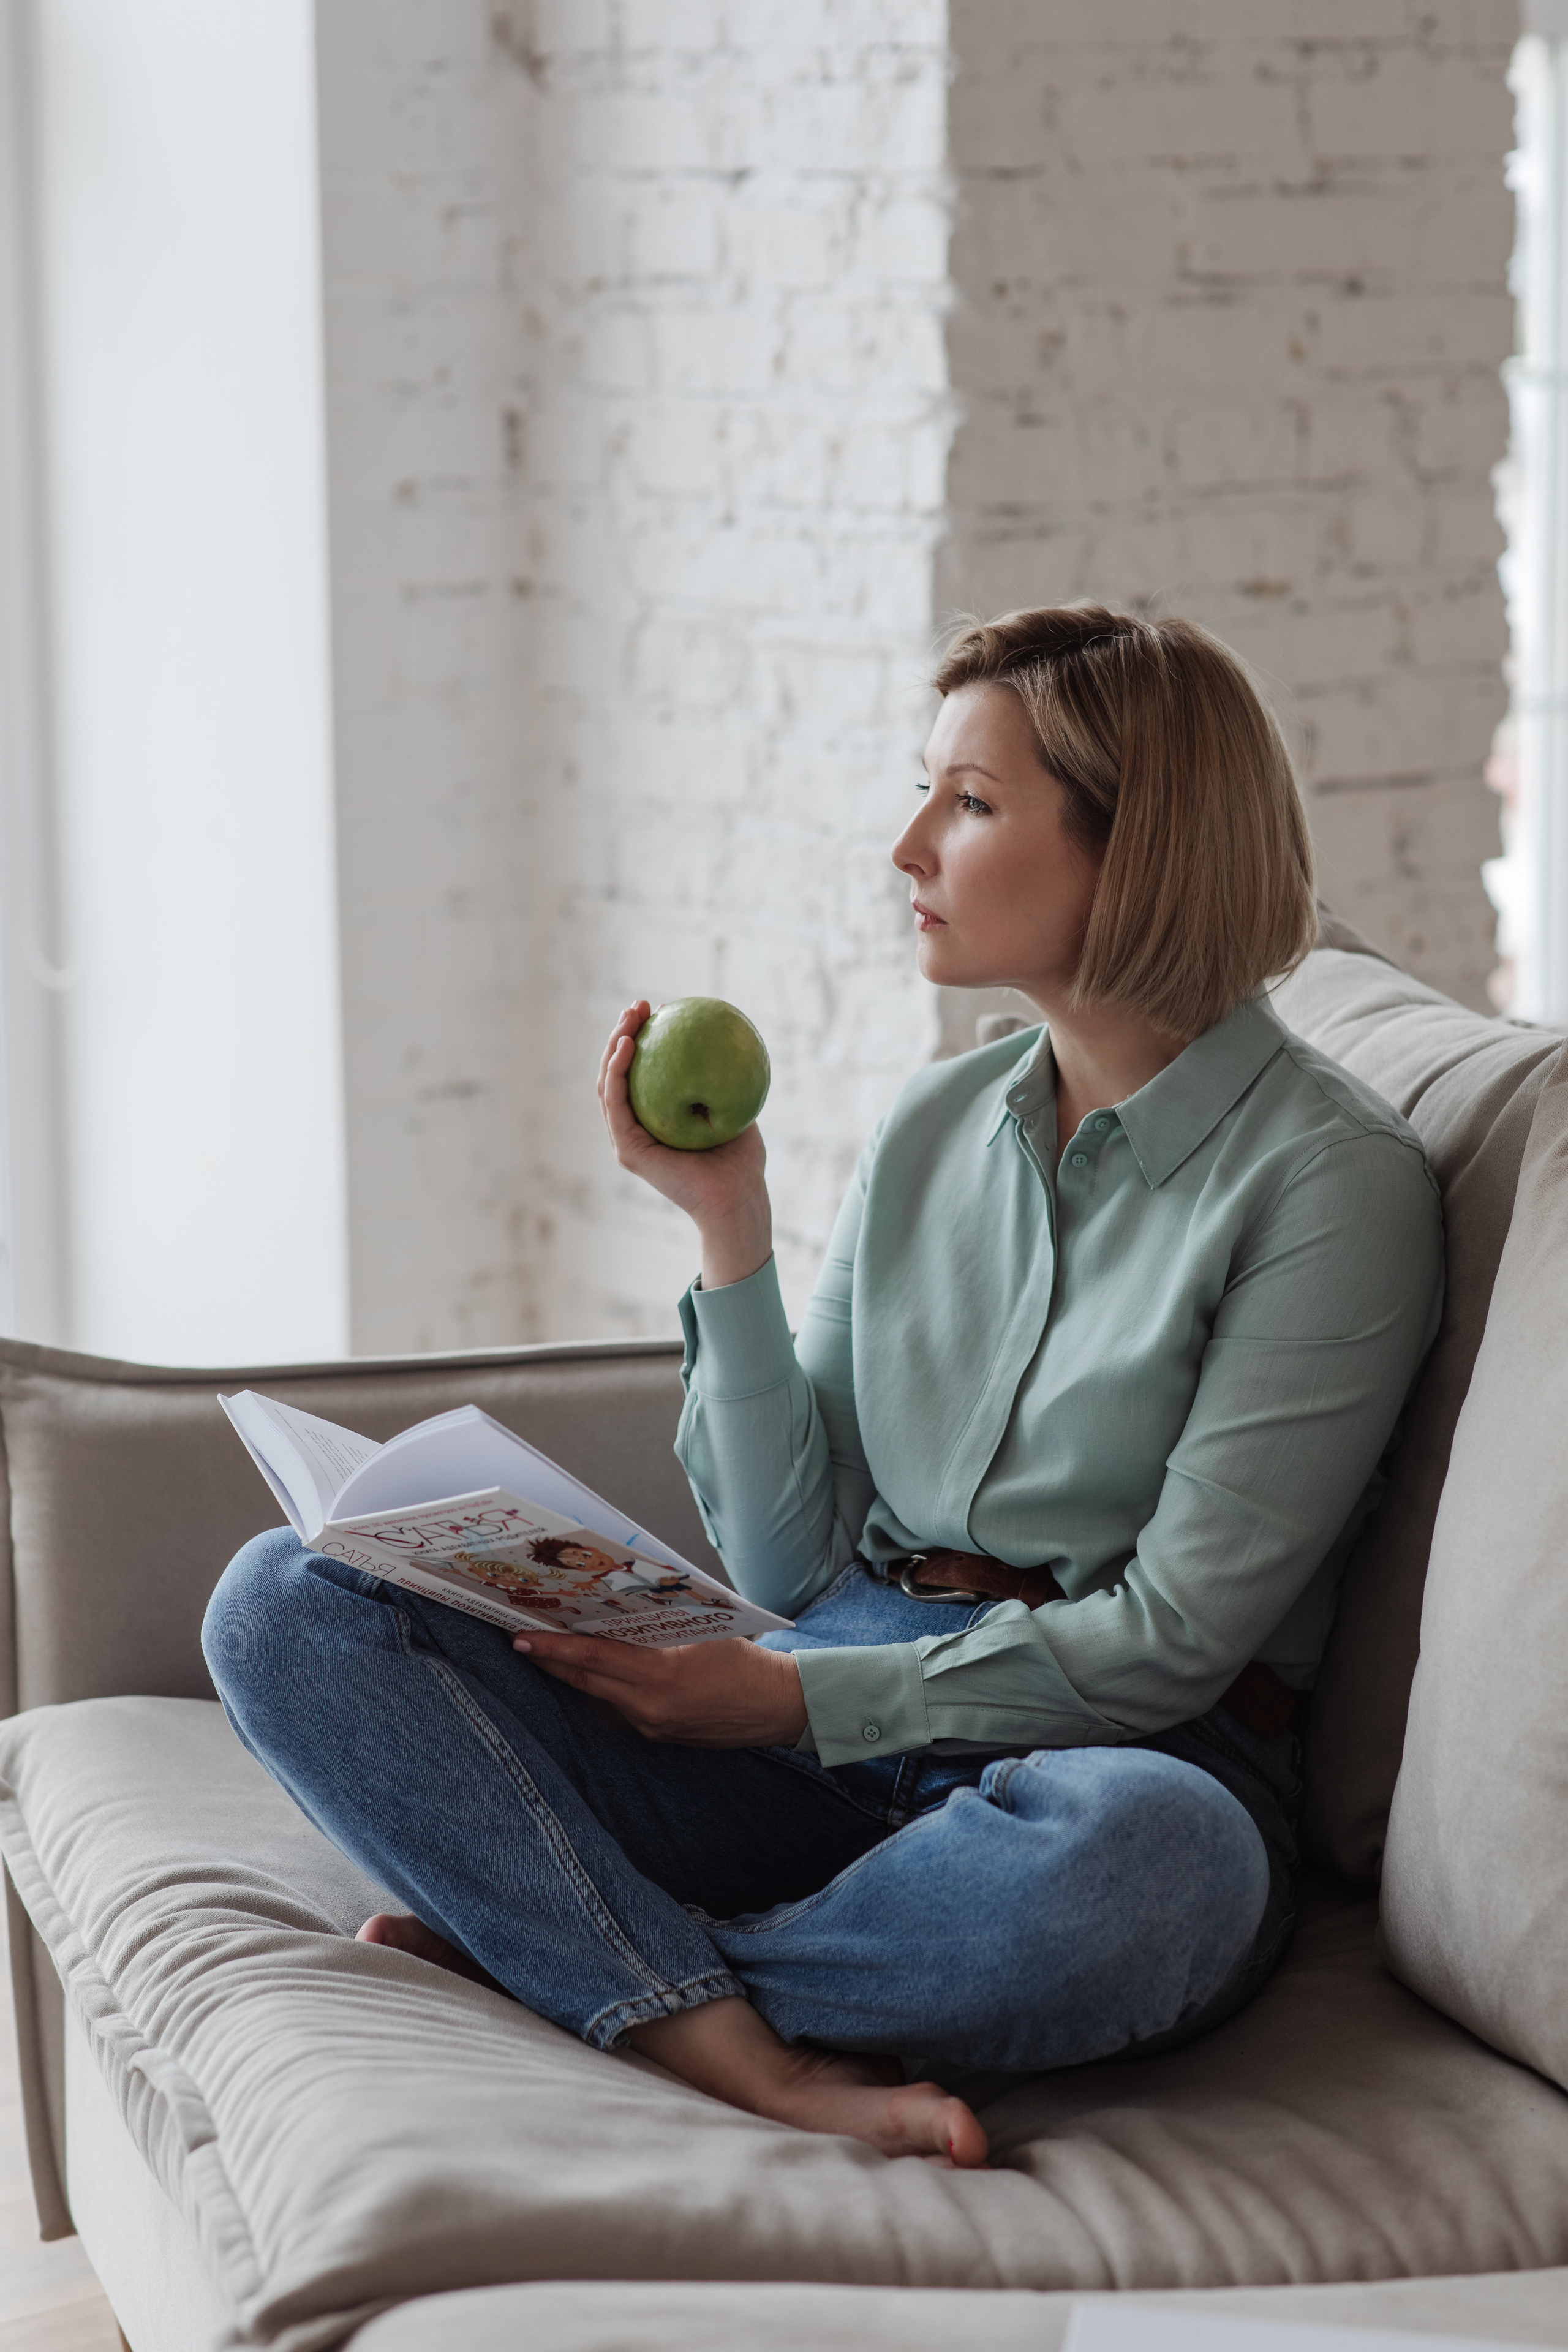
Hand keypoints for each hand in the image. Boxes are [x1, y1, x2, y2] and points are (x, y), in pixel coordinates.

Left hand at [514, 1629, 808, 1747]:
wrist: (776, 1706)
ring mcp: (651, 1725)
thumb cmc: (743, 1658)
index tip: (521, 1637)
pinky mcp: (658, 1735)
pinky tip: (593, 1673)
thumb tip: (613, 1605)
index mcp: (660, 1674)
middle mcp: (649, 1707)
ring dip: (573, 1674)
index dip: (552, 1648)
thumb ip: (656, 1623)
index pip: (592, 1658)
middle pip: (584, 1681)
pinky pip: (618, 1708)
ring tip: (550, 1652)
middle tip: (521, 1641)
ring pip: (598, 1696)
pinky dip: (601, 1689)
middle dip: (550, 1661)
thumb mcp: (699, 1630)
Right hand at [598, 1000, 771, 1287]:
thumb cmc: (742, 1161)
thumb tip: (720, 1035)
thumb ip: (722, 1077)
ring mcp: (627, 1140)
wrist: (738, 1200)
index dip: (641, 1038)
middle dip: (622, 1033)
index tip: (657, 1009)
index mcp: (654, 1120)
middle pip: (617, 1074)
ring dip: (614, 1045)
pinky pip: (616, 1103)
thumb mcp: (734, 1107)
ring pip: (608, 1084)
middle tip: (639, 1005)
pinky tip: (629, 1045)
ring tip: (630, 1017)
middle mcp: (635, 1129)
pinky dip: (617, 1072)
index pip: (639, 1073)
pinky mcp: (627, 1150)